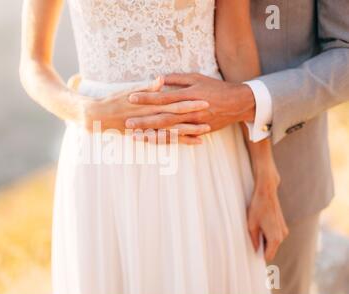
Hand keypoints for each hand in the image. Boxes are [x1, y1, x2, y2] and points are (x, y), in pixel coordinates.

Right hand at [68, 75, 210, 142]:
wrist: (97, 117)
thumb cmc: (113, 101)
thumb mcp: (129, 91)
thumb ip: (147, 87)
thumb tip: (161, 79)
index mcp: (148, 103)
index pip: (172, 102)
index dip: (188, 101)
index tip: (204, 98)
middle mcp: (149, 117)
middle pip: (175, 117)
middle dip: (193, 116)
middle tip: (211, 114)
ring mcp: (147, 128)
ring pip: (172, 131)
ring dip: (189, 131)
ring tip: (206, 131)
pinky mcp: (145, 136)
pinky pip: (165, 141)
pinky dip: (179, 142)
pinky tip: (194, 143)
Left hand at [126, 73, 255, 133]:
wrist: (237, 103)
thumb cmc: (215, 87)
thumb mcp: (197, 78)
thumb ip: (177, 78)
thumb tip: (158, 78)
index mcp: (189, 95)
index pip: (164, 97)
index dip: (147, 97)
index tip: (131, 98)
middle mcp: (190, 110)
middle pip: (164, 117)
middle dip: (144, 121)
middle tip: (127, 123)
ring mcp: (194, 123)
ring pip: (170, 131)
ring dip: (152, 134)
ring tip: (136, 137)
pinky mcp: (198, 132)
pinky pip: (180, 139)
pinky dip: (167, 141)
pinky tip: (154, 143)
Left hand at [247, 171, 288, 261]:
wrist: (267, 192)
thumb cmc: (257, 208)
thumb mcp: (251, 225)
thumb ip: (254, 240)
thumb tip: (255, 250)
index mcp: (275, 238)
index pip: (268, 256)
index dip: (259, 256)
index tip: (252, 253)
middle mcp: (282, 236)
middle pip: (271, 249)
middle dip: (261, 246)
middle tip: (251, 238)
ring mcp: (284, 230)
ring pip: (273, 242)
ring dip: (264, 239)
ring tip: (256, 228)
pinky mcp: (283, 225)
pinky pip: (275, 235)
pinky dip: (267, 233)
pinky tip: (261, 224)